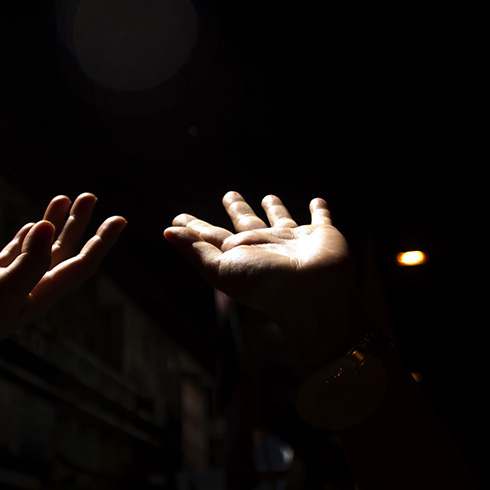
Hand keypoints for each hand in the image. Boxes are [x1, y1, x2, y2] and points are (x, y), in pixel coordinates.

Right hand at [0, 193, 125, 368]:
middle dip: (79, 224)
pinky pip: (15, 254)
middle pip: (64, 252)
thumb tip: (47, 227)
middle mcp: (30, 289)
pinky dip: (26, 238)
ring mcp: (9, 285)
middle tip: (90, 196)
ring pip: (39, 249)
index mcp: (41, 294)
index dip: (102, 242)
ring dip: (54, 224)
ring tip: (65, 198)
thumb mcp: (0, 290)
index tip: (120, 219)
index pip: (80, 265)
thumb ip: (27, 261)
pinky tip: (31, 225)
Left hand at [164, 191, 366, 363]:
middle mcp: (265, 247)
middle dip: (237, 210)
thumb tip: (167, 232)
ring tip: (268, 196)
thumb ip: (195, 250)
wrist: (313, 294)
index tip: (178, 218)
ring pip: (281, 221)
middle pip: (246, 224)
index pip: (211, 237)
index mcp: (239, 254)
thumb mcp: (221, 268)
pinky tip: (318, 201)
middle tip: (229, 195)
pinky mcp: (321, 236)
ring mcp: (294, 242)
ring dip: (275, 209)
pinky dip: (320, 210)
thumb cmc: (264, 283)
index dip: (194, 228)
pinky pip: (320, 219)